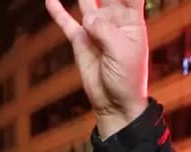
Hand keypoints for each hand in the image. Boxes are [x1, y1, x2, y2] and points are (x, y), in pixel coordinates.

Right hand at [46, 0, 148, 138]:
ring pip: (87, 0)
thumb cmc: (128, 78)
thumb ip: (105, 31)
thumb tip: (89, 17)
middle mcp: (114, 19)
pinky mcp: (81, 41)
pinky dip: (58, 11)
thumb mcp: (121, 52)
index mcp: (132, 20)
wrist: (115, 103)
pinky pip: (67, 22)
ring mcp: (96, 28)